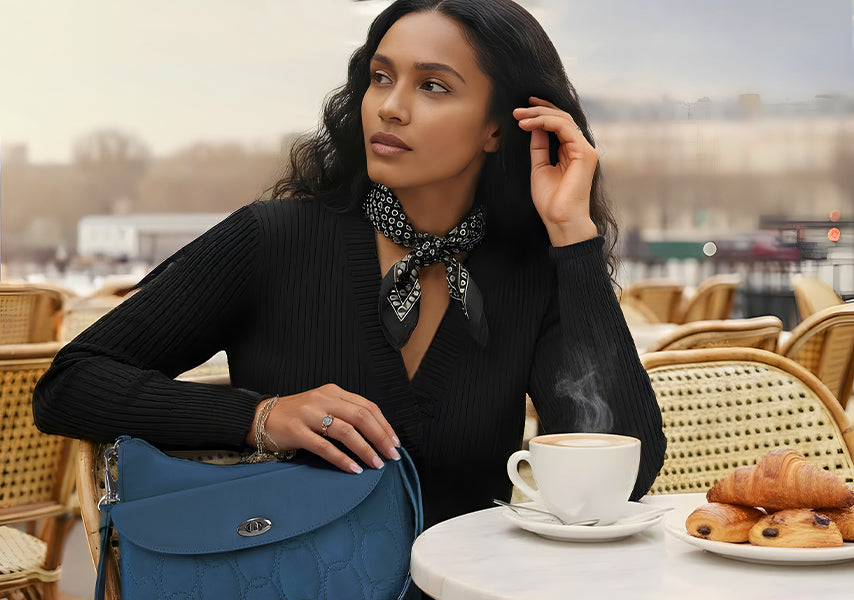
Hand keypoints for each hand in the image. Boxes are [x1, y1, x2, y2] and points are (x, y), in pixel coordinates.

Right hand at [246, 384, 400, 473]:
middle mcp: (323, 399)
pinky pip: (324, 447)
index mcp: (333, 392)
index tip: (395, 442)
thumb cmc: (296, 415)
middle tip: (392, 456)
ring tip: (376, 464)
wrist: (259, 417)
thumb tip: (375, 434)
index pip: (367, 406)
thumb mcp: (322, 406)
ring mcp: (309, 414)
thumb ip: (344, 413)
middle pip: (361, 417)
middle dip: (381, 437)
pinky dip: (342, 459)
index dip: (384, 425)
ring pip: (346, 431)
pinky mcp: (296, 431)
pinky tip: (353, 469)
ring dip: (365, 449)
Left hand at [513, 96, 598, 245]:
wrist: (560, 220)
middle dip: (538, 110)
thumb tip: (534, 126)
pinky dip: (545, 123)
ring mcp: (585, 149)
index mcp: (572, 152)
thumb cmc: (551, 201)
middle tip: (517, 111)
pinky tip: (529, 125)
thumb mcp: (539, 167)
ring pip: (563, 119)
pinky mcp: (584, 153)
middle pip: (561, 117)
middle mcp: (581, 148)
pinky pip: (564, 128)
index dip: (542, 113)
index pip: (559, 124)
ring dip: (538, 115)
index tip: (521, 111)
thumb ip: (540, 147)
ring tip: (519, 117)